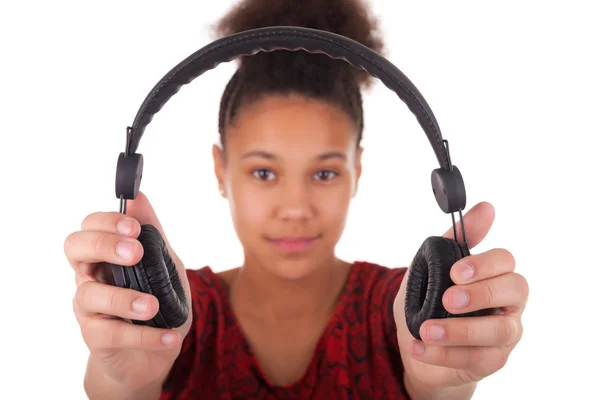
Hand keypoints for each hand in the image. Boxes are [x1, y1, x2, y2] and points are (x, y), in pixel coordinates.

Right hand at [64, 191, 192, 389]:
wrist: (155, 355)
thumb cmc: (159, 302)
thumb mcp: (165, 265)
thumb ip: (153, 233)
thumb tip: (138, 196)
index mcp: (105, 255)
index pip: (90, 226)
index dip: (107, 222)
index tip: (135, 227)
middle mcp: (90, 277)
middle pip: (74, 248)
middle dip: (103, 244)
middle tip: (135, 253)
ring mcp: (90, 309)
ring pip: (89, 294)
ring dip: (124, 298)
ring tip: (153, 306)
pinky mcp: (95, 339)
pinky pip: (110, 334)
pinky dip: (143, 336)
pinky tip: (169, 336)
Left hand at [393, 202, 528, 392]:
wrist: (415, 343)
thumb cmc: (428, 301)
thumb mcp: (431, 267)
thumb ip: (454, 240)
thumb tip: (487, 207)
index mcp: (495, 276)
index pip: (506, 262)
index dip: (485, 264)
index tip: (455, 271)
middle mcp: (508, 303)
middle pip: (517, 291)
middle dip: (481, 293)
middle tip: (447, 299)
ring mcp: (503, 335)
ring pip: (500, 331)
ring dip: (460, 330)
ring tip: (426, 329)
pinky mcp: (490, 361)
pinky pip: (476, 359)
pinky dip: (443, 354)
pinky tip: (418, 347)